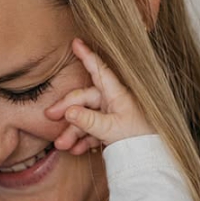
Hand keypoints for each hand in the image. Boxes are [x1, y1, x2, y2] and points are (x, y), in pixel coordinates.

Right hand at [45, 38, 153, 154]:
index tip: (76, 42)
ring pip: (85, 118)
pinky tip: (76, 150)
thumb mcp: (110, 130)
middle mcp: (112, 100)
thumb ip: (88, 121)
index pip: (98, 70)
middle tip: (49, 117)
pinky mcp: (111, 128)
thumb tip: (68, 112)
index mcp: (116, 94)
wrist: (150, 158)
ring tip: (62, 145)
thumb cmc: (137, 140)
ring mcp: (111, 114)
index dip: (87, 55)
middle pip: (84, 99)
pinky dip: (84, 140)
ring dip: (72, 131)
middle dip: (66, 111)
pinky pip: (92, 130)